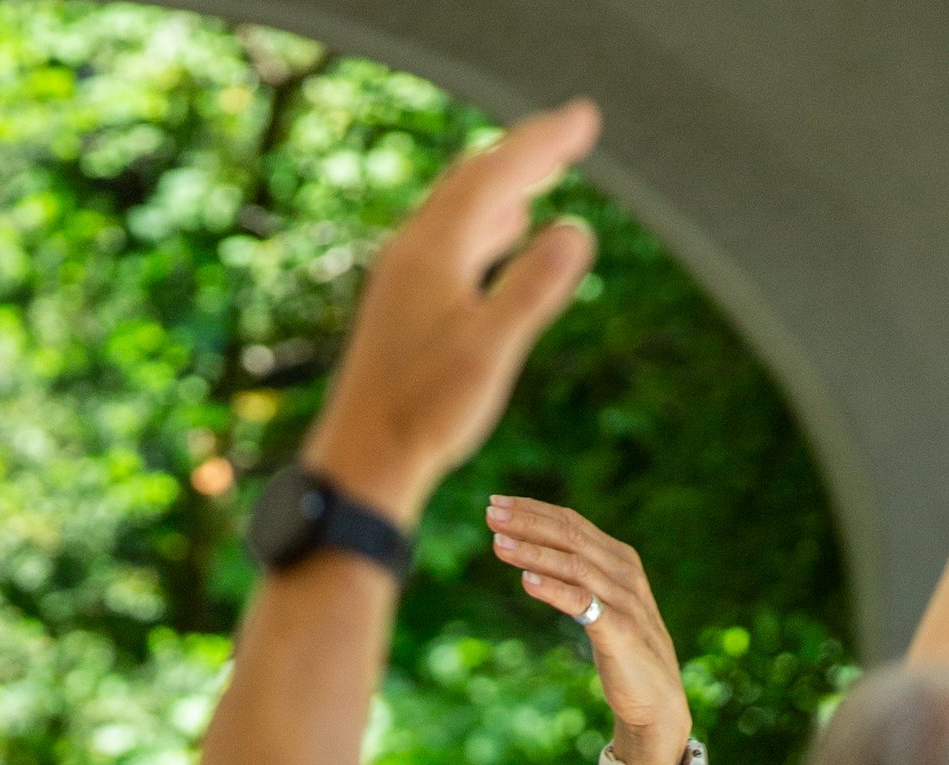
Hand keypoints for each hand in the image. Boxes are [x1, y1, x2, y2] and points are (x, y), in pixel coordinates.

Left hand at [302, 103, 601, 529]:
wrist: (361, 463)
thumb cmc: (425, 413)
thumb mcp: (491, 351)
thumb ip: (533, 288)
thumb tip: (578, 228)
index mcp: (435, 250)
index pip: (497, 174)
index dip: (544, 141)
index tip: (587, 117)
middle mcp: (411, 251)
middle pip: (474, 179)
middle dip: (525, 151)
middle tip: (572, 132)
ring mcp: (401, 278)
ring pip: (458, 210)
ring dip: (502, 185)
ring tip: (538, 173)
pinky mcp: (399, 306)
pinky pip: (447, 241)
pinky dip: (483, 223)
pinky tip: (500, 236)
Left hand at [483, 499, 689, 764]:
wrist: (656, 701)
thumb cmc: (623, 651)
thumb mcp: (600, 606)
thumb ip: (577, 581)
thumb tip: (533, 564)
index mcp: (619, 559)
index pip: (572, 523)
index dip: (535, 511)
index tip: (498, 503)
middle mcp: (623, 572)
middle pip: (570, 537)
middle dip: (528, 523)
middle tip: (490, 514)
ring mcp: (624, 600)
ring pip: (573, 565)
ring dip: (533, 552)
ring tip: (498, 544)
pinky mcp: (621, 631)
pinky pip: (582, 603)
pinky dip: (554, 589)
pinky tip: (526, 580)